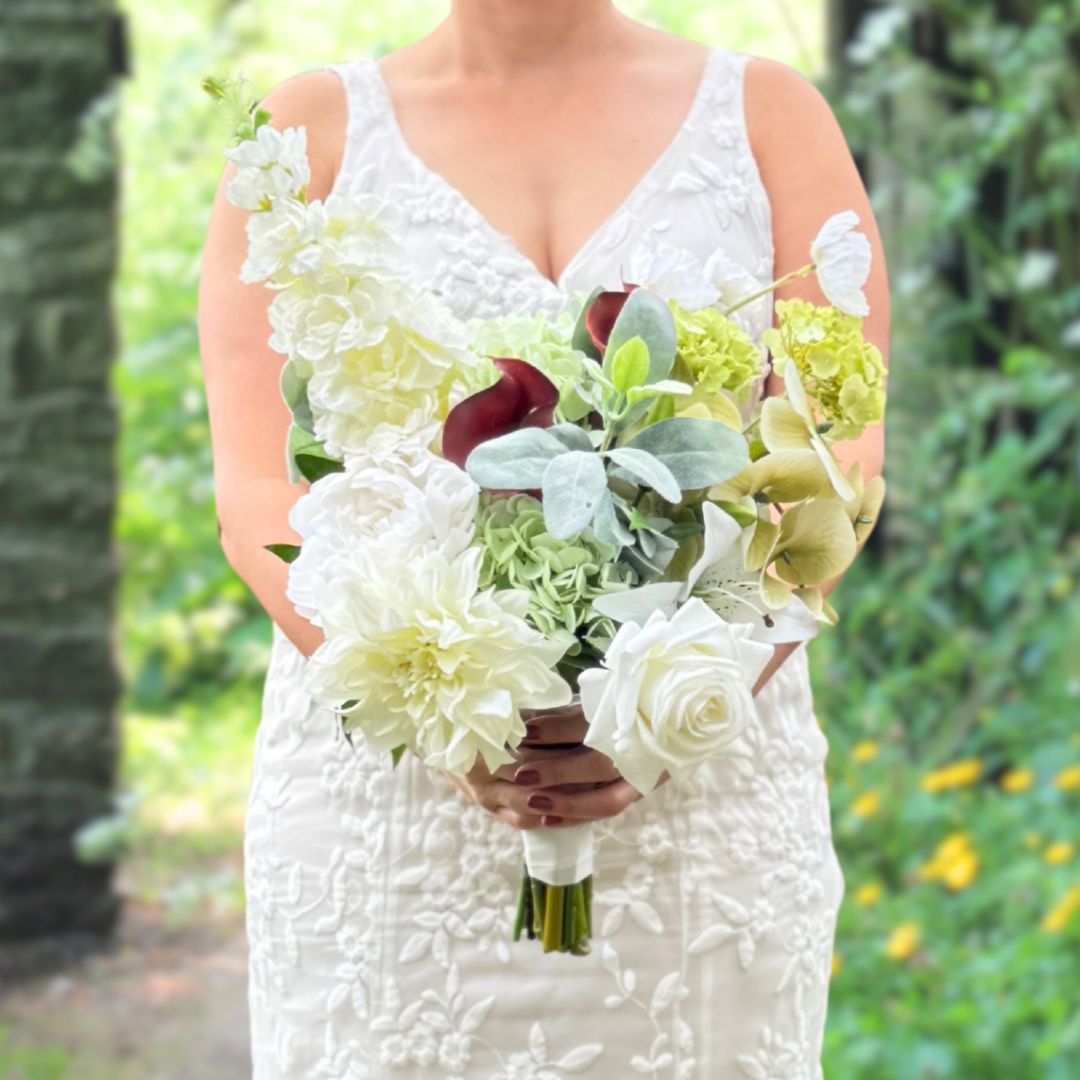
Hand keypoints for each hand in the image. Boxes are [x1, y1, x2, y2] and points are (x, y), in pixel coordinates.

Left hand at [513, 701, 644, 827]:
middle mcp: (639, 749)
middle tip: (521, 774)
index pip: (590, 724)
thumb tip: (522, 719)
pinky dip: (575, 816)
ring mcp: (641, 777)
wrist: (665, 723)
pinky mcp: (635, 794)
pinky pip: (606, 811)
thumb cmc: (621, 705)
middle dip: (557, 771)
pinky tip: (546, 818)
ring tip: (531, 801)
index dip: (557, 728)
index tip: (526, 731)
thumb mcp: (594, 699)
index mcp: (628, 716)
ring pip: (605, 799)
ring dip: (566, 803)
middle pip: (598, 765)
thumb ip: (561, 712)